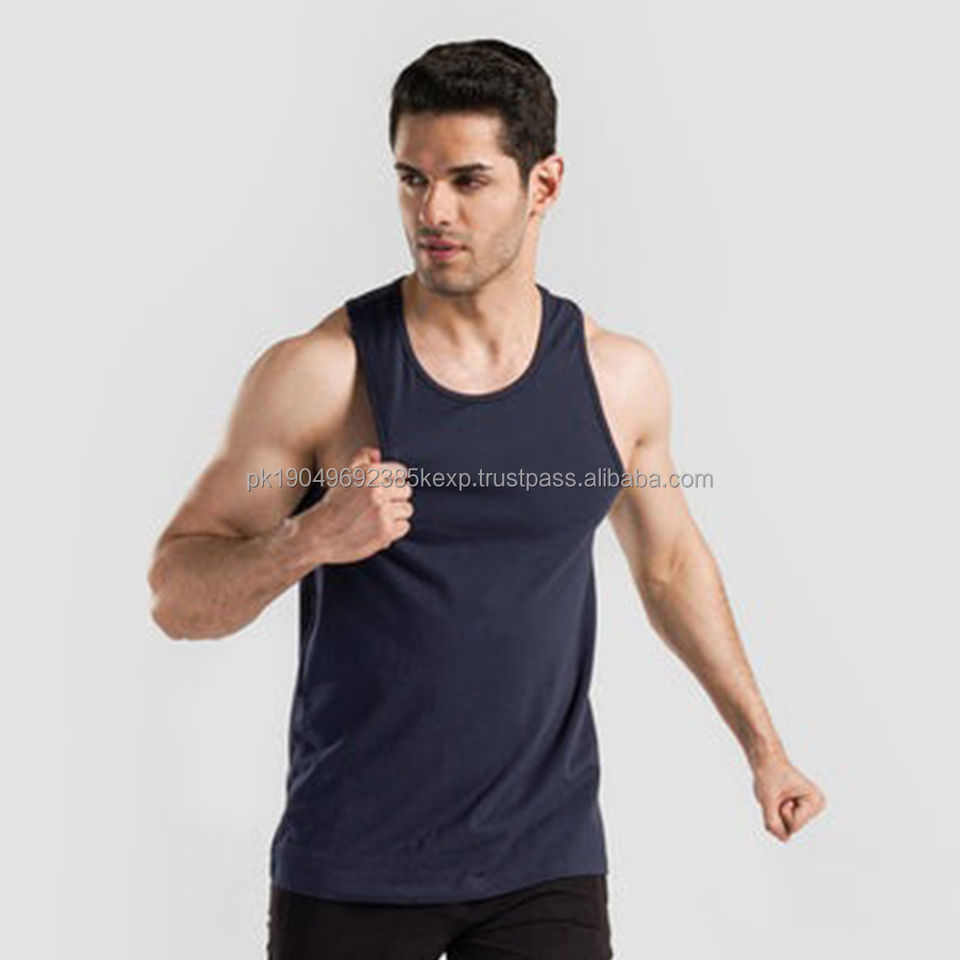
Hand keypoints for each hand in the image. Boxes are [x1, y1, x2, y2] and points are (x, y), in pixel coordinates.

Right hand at [305, 444, 413, 562]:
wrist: (320, 534)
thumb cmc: (335, 504)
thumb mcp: (345, 477)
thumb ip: (361, 459)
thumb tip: (377, 453)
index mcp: (369, 472)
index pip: (400, 472)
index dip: (394, 482)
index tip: (385, 490)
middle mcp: (377, 489)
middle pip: (406, 491)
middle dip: (395, 499)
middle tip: (377, 507)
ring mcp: (382, 510)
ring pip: (407, 509)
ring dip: (395, 515)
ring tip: (376, 519)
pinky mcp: (385, 530)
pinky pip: (404, 526)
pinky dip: (394, 530)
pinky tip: (377, 530)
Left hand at [751, 754, 826, 841]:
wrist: (766, 760)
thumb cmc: (769, 773)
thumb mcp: (768, 799)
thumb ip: (774, 823)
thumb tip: (784, 840)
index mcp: (815, 801)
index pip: (794, 826)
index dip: (780, 812)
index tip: (781, 792)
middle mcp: (816, 807)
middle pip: (792, 829)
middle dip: (778, 814)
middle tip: (777, 793)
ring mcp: (809, 810)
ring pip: (786, 829)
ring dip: (775, 814)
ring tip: (777, 795)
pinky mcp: (800, 811)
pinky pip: (783, 825)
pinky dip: (774, 815)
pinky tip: (777, 799)